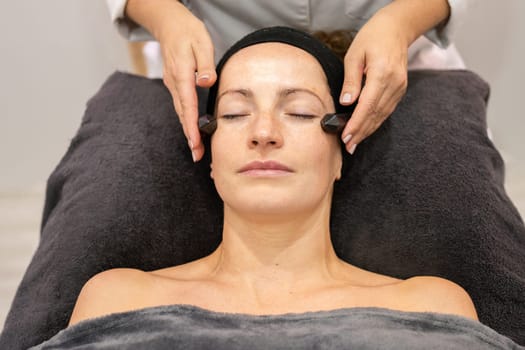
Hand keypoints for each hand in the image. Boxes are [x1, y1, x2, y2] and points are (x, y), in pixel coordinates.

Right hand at [126, 0, 215, 161]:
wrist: (168, 23)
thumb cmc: (188, 32)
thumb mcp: (202, 43)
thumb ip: (205, 64)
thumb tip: (207, 82)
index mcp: (182, 74)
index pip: (188, 105)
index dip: (191, 126)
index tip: (196, 142)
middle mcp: (174, 82)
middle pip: (183, 114)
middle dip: (189, 136)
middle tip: (197, 155)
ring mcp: (172, 84)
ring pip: (181, 111)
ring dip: (188, 130)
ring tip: (196, 148)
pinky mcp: (174, 84)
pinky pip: (181, 105)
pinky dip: (186, 119)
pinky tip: (192, 130)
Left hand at [339, 10, 408, 153]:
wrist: (396, 29)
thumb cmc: (371, 38)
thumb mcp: (354, 55)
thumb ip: (351, 80)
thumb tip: (346, 103)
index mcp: (382, 73)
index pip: (367, 105)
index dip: (356, 123)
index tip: (346, 137)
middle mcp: (394, 83)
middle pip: (376, 114)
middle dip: (361, 132)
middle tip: (348, 147)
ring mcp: (400, 88)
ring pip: (382, 115)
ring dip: (368, 131)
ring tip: (354, 144)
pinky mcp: (400, 90)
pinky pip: (387, 110)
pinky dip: (375, 122)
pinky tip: (365, 130)